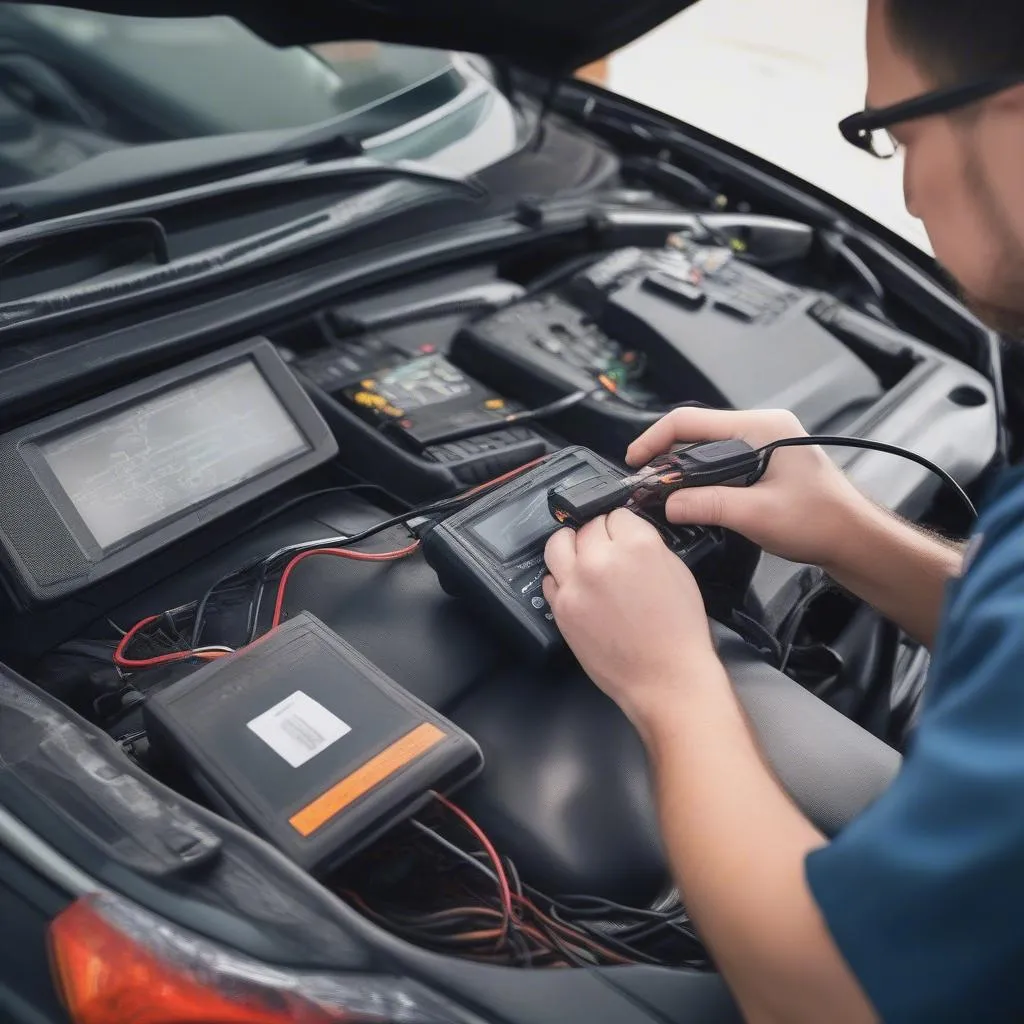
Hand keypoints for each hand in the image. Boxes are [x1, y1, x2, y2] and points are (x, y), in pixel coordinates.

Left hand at [543, 508, 724, 730]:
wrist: (665, 678)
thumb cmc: (679, 631)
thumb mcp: (677, 572)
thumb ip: (648, 546)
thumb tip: (626, 535)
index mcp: (637, 545)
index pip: (617, 515)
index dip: (623, 528)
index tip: (625, 539)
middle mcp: (600, 559)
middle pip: (587, 527)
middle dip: (599, 536)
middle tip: (608, 553)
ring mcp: (576, 583)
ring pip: (558, 543)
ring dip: (571, 547)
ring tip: (582, 559)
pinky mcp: (560, 607)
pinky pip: (550, 578)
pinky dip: (562, 578)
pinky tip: (577, 587)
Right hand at [626, 407, 870, 567]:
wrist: (856, 541)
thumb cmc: (821, 522)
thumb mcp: (756, 514)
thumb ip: (707, 504)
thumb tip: (667, 503)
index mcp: (761, 427)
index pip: (691, 421)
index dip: (655, 439)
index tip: (635, 461)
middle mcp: (761, 429)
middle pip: (697, 433)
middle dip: (666, 456)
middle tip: (645, 483)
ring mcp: (764, 446)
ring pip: (707, 450)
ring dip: (682, 470)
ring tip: (662, 493)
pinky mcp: (765, 465)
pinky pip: (721, 464)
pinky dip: (700, 479)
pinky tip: (690, 498)